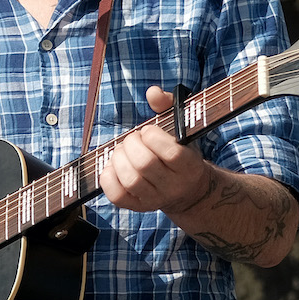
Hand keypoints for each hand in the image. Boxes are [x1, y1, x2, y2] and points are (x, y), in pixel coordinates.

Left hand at [98, 86, 215, 214]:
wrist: (187, 191)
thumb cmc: (181, 152)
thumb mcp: (182, 128)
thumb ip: (169, 105)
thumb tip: (152, 92)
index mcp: (190, 166)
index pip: (171, 153)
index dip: (153, 136)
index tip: (148, 131)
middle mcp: (174, 186)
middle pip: (145, 164)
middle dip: (132, 144)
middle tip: (133, 139)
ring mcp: (155, 199)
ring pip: (131, 180)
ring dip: (119, 158)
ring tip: (123, 151)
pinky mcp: (138, 206)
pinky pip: (117, 195)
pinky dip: (108, 177)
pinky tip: (113, 165)